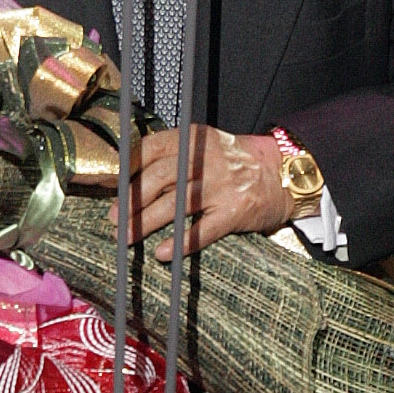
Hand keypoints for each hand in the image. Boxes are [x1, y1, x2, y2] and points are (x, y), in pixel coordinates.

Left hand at [109, 126, 290, 259]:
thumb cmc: (235, 162)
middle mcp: (206, 159)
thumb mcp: (204, 146)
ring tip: (126, 237)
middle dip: (131, 201)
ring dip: (146, 222)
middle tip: (114, 218)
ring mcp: (221, 185)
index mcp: (194, 139)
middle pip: (159, 179)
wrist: (283, 173)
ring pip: (175, 204)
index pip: (151, 149)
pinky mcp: (234, 211)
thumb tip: (128, 178)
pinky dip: (181, 243)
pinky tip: (163, 253)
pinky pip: (203, 230)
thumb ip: (172, 157)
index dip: (127, 169)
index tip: (110, 187)